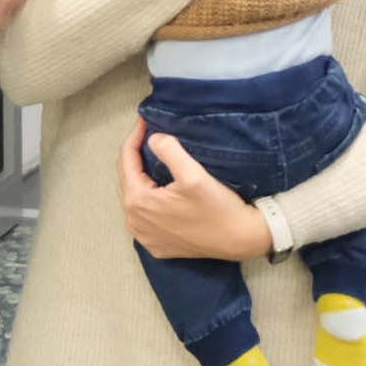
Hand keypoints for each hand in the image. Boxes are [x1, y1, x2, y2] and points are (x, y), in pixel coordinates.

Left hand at [119, 119, 271, 260]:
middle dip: (135, 156)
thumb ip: (169, 151)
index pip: (126, 161)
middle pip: (126, 179)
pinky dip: (145, 200)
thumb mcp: (193, 173)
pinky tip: (157, 190)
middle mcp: (134, 221)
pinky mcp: (155, 244)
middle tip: (148, 136)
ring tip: (151, 159)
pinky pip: (142, 216)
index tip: (144, 121)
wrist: (240, 239)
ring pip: (132, 198)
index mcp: (138, 201)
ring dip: (139, 178)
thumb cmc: (217, 207)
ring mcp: (143, 236)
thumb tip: (152, 139)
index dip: (134, 137)